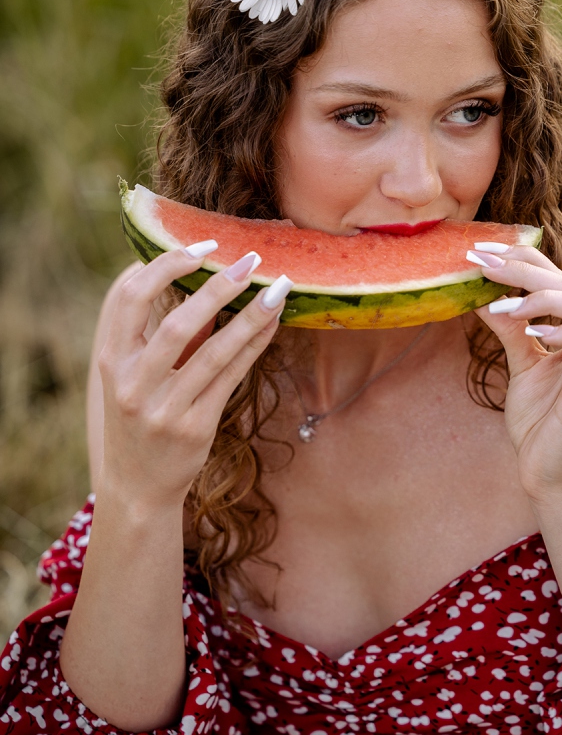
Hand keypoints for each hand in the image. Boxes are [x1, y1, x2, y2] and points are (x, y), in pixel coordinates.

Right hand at [97, 247, 292, 507]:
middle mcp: (133, 384)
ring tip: (277, 289)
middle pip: (177, 325)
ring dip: (249, 317)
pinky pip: (231, 378)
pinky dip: (253, 346)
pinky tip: (272, 325)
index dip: (166, 266)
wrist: (137, 487)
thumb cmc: (139, 418)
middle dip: (217, 287)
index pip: (131, 297)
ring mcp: (164, 409)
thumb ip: (160, 334)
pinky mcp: (194, 428)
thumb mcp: (133, 375)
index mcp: (111, 360)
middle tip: (250, 260)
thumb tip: (205, 282)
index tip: (202, 247)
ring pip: (213, 353)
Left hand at [472, 244, 561, 509]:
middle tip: (483, 264)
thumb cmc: (539, 422)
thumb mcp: (519, 365)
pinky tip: (532, 334)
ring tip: (503, 304)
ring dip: (542, 298)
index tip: (480, 253)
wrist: (547, 473)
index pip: (558, 280)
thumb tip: (483, 294)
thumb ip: (509, 329)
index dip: (522, 261)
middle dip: (524, 269)